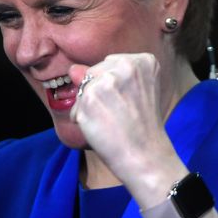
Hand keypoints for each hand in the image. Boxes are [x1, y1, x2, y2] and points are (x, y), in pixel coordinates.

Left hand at [69, 53, 179, 185]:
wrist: (145, 156)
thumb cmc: (141, 127)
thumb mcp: (133, 92)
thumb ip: (104, 75)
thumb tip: (72, 70)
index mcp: (144, 60)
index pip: (110, 63)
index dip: (114, 86)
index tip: (129, 102)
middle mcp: (126, 65)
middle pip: (94, 72)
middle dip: (99, 91)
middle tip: (119, 113)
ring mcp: (106, 80)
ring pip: (83, 88)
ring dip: (89, 106)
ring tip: (110, 120)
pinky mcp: (89, 97)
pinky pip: (76, 106)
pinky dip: (82, 119)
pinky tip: (101, 128)